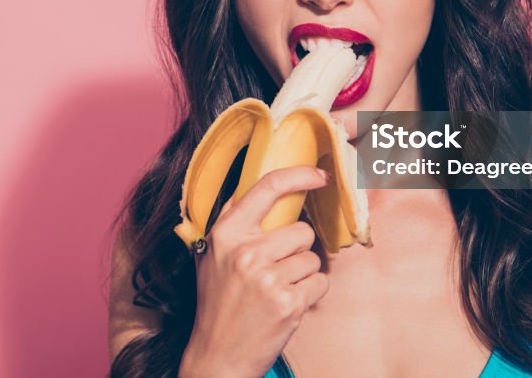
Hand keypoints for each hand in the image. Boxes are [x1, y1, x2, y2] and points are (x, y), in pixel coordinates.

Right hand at [180, 166, 330, 377]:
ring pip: (312, 258)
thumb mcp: (212, 256)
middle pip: (301, 230)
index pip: (267, 187)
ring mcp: (268, 278)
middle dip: (296, 251)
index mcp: (226, 234)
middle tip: (274, 272)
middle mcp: (246, 252)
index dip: (299, 175)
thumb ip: (233, 223)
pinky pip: (320, 282)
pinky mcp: (288, 303)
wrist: (217, 356)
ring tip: (276, 292)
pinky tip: (287, 306)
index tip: (319, 175)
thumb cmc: (217, 305)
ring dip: (302, 275)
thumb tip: (262, 188)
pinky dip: (310, 295)